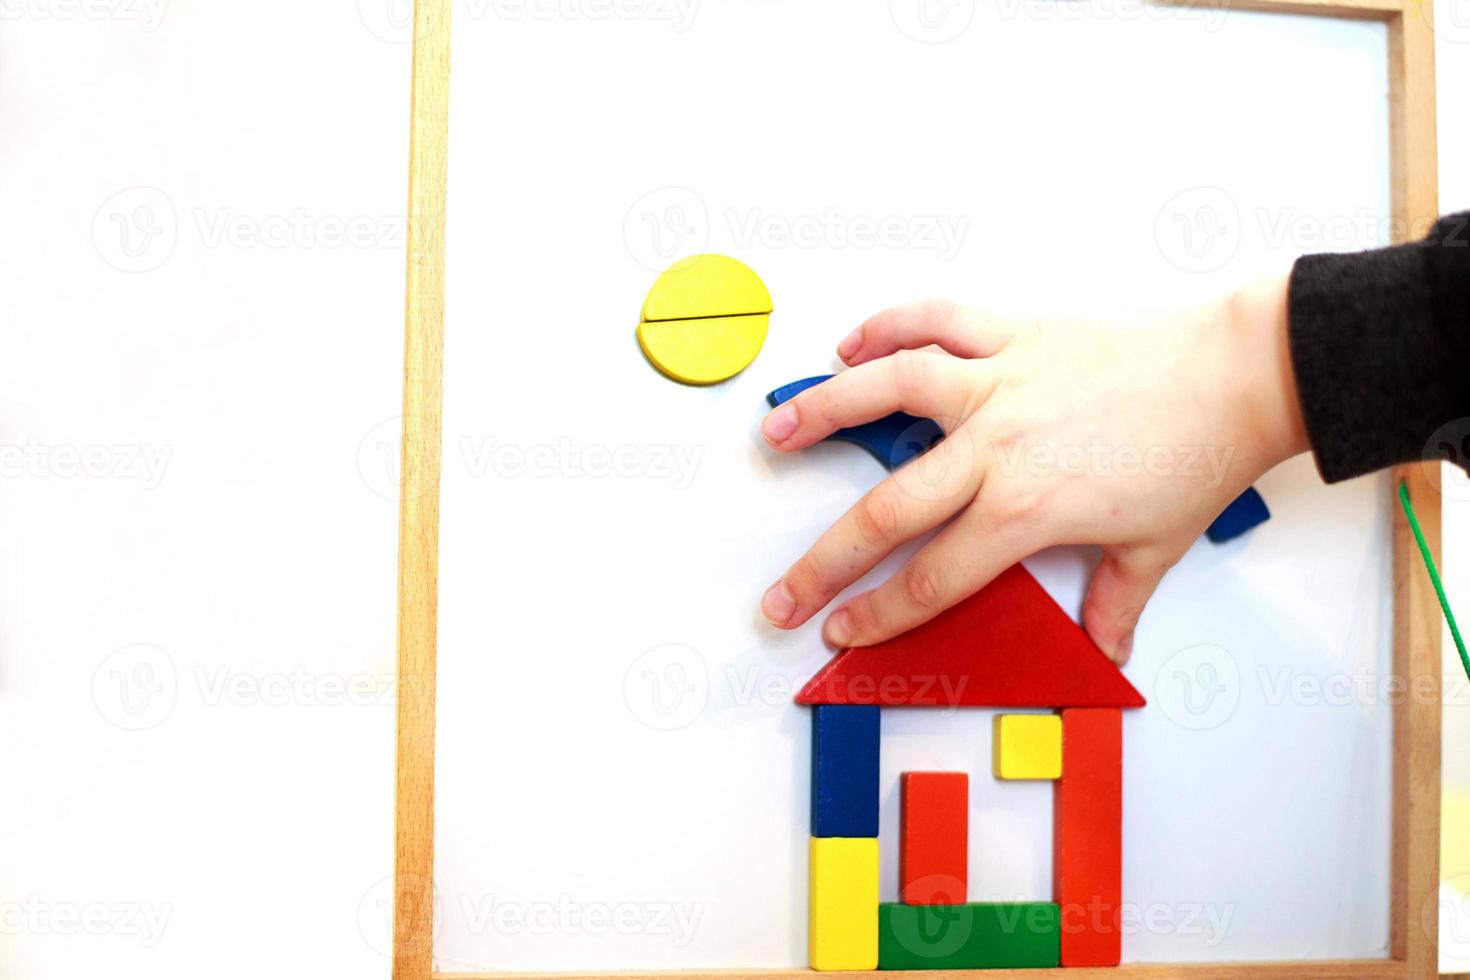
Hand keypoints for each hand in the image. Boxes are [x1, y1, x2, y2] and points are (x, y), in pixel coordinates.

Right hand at [758, 277, 1307, 662]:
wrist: (1241, 374)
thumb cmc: (1198, 456)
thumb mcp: (1155, 546)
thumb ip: (1114, 602)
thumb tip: (1104, 648)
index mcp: (1028, 511)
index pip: (933, 577)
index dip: (879, 613)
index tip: (840, 630)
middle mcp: (998, 447)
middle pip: (888, 511)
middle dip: (824, 562)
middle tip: (780, 593)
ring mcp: (1000, 382)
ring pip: (890, 391)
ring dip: (824, 411)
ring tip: (774, 431)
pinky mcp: (1014, 333)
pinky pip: (937, 319)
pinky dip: (890, 324)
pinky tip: (850, 344)